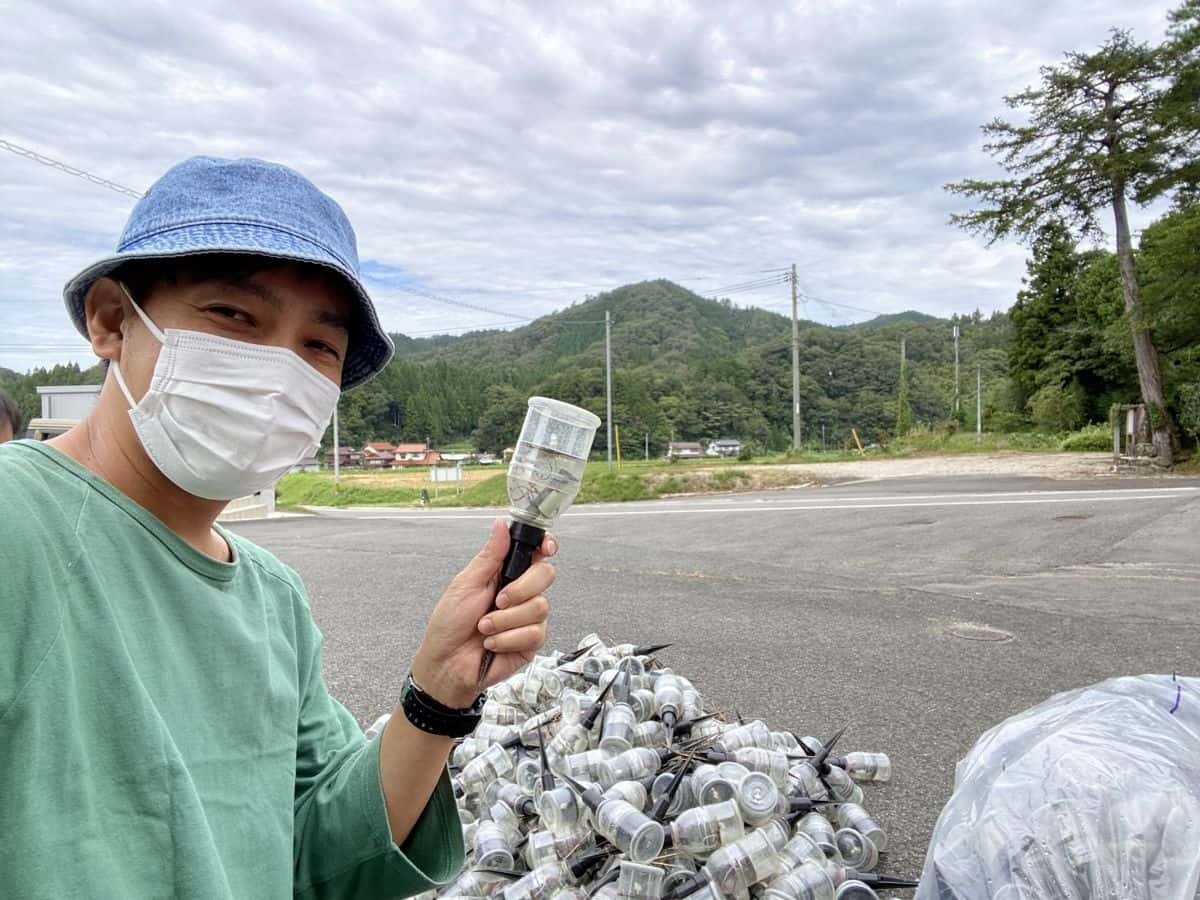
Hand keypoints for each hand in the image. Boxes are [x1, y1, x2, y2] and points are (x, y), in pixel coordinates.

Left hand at [411, 519, 556, 707]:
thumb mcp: (465, 584)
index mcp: (505, 575)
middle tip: (496, 601)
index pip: (536, 553)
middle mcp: (520, 594)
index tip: (545, 548)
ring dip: (505, 620)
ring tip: (484, 628)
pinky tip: (492, 643)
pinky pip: (534, 633)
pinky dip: (507, 638)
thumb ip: (489, 556)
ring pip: (539, 607)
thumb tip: (501, 525)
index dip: (545, 546)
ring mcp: (527, 618)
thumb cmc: (449, 625)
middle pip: (545, 575)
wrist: (446, 664)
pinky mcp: (530, 642)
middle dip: (520, 589)